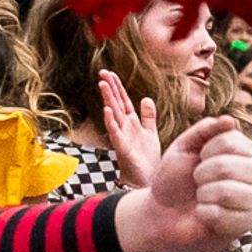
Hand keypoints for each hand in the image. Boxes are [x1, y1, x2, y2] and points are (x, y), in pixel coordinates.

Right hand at [95, 68, 160, 188]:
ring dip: (108, 99)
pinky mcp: (122, 148)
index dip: (117, 86)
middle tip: (102, 72)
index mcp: (131, 122)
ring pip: (113, 114)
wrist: (146, 179)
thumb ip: (148, 116)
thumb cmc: (146, 158)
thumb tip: (145, 98)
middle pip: (116, 103)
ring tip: (102, 84)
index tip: (109, 72)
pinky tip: (107, 110)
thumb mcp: (150, 132)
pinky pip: (115, 132)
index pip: (123, 100)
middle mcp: (124, 127)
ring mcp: (121, 137)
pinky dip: (110, 121)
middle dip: (110, 88)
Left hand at [115, 116, 251, 251]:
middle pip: (228, 166)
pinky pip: (221, 215)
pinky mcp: (246, 223)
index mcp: (244, 150)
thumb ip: (204, 130)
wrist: (164, 213)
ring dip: (203, 194)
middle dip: (201, 174)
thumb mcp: (183, 147)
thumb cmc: (176, 178)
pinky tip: (204, 214)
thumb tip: (230, 120)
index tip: (199, 160)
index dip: (205, 151)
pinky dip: (203, 213)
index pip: (229, 140)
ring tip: (201, 197)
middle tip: (197, 181)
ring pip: (227, 191)